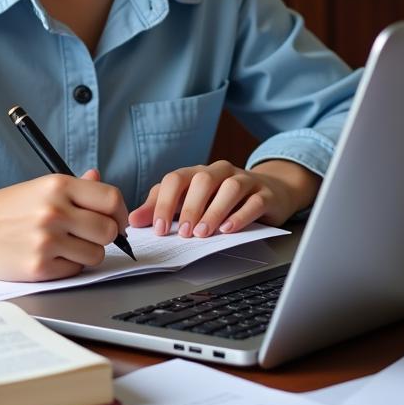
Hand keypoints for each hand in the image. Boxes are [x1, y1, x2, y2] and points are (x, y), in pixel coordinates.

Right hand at [0, 169, 129, 281]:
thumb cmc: (9, 208)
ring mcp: (47, 240)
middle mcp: (54, 210)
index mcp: (58, 185)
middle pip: (108, 230)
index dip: (120, 212)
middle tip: (89, 235)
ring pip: (96, 254)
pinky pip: (75, 270)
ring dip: (87, 253)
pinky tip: (50, 256)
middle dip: (105, 236)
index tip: (117, 220)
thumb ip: (75, 185)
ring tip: (65, 244)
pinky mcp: (39, 267)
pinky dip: (68, 266)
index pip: (111, 198)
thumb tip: (98, 177)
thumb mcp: (41, 187)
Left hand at [128, 159, 320, 238]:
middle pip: (202, 180)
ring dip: (214, 210)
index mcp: (197, 173)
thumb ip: (161, 208)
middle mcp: (219, 172)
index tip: (157, 228)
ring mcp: (244, 180)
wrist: (269, 191)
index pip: (175, 179)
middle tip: (182, 233)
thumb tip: (134, 220)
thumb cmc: (221, 199)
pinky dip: (240, 215)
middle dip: (190, 207)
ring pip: (229, 187)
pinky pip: (253, 201)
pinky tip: (228, 229)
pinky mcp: (264, 194)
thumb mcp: (189, 202)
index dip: (164, 202)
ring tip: (203, 233)